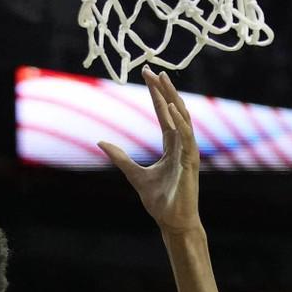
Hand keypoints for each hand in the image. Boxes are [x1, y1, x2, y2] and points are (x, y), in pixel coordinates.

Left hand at [97, 66, 202, 233]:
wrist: (172, 221)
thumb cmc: (159, 201)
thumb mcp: (134, 174)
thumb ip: (120, 157)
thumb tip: (101, 142)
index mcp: (171, 146)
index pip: (164, 114)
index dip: (156, 95)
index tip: (148, 76)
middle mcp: (182, 145)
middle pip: (174, 110)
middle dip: (164, 90)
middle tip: (153, 70)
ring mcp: (188, 152)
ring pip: (182, 119)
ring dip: (172, 99)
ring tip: (163, 81)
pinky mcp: (190, 162)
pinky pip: (185, 137)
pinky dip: (179, 122)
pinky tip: (170, 108)